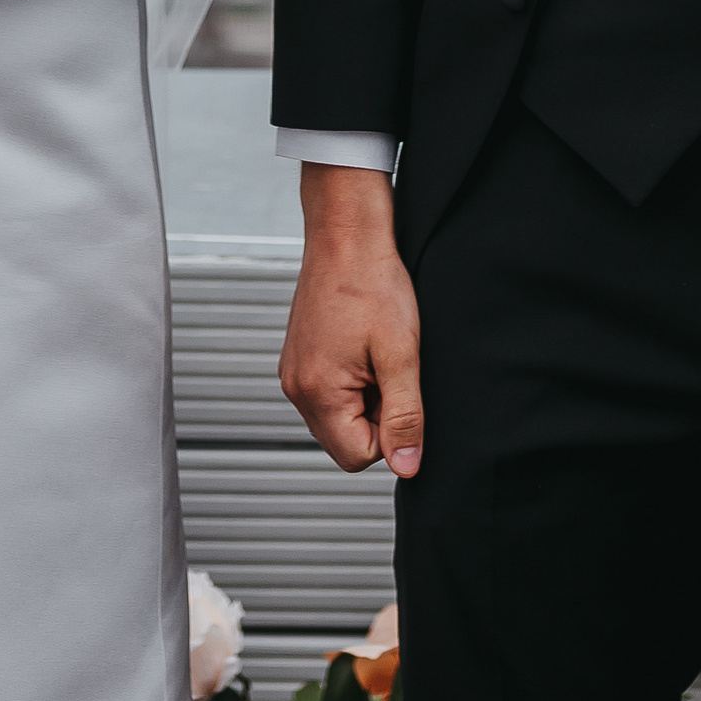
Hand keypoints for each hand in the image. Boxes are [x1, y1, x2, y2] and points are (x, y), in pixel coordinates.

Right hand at [280, 166, 422, 479]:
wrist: (346, 232)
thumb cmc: (372, 282)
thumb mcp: (401, 354)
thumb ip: (405, 416)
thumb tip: (406, 467)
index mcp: (317, 393)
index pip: (359, 457)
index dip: (390, 430)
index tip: (397, 387)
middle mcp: (296, 388)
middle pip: (345, 440)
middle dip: (375, 415)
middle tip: (387, 367)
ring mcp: (293, 371)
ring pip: (338, 416)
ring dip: (364, 396)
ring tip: (374, 351)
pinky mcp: (298, 356)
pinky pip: (329, 391)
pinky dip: (351, 378)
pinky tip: (361, 343)